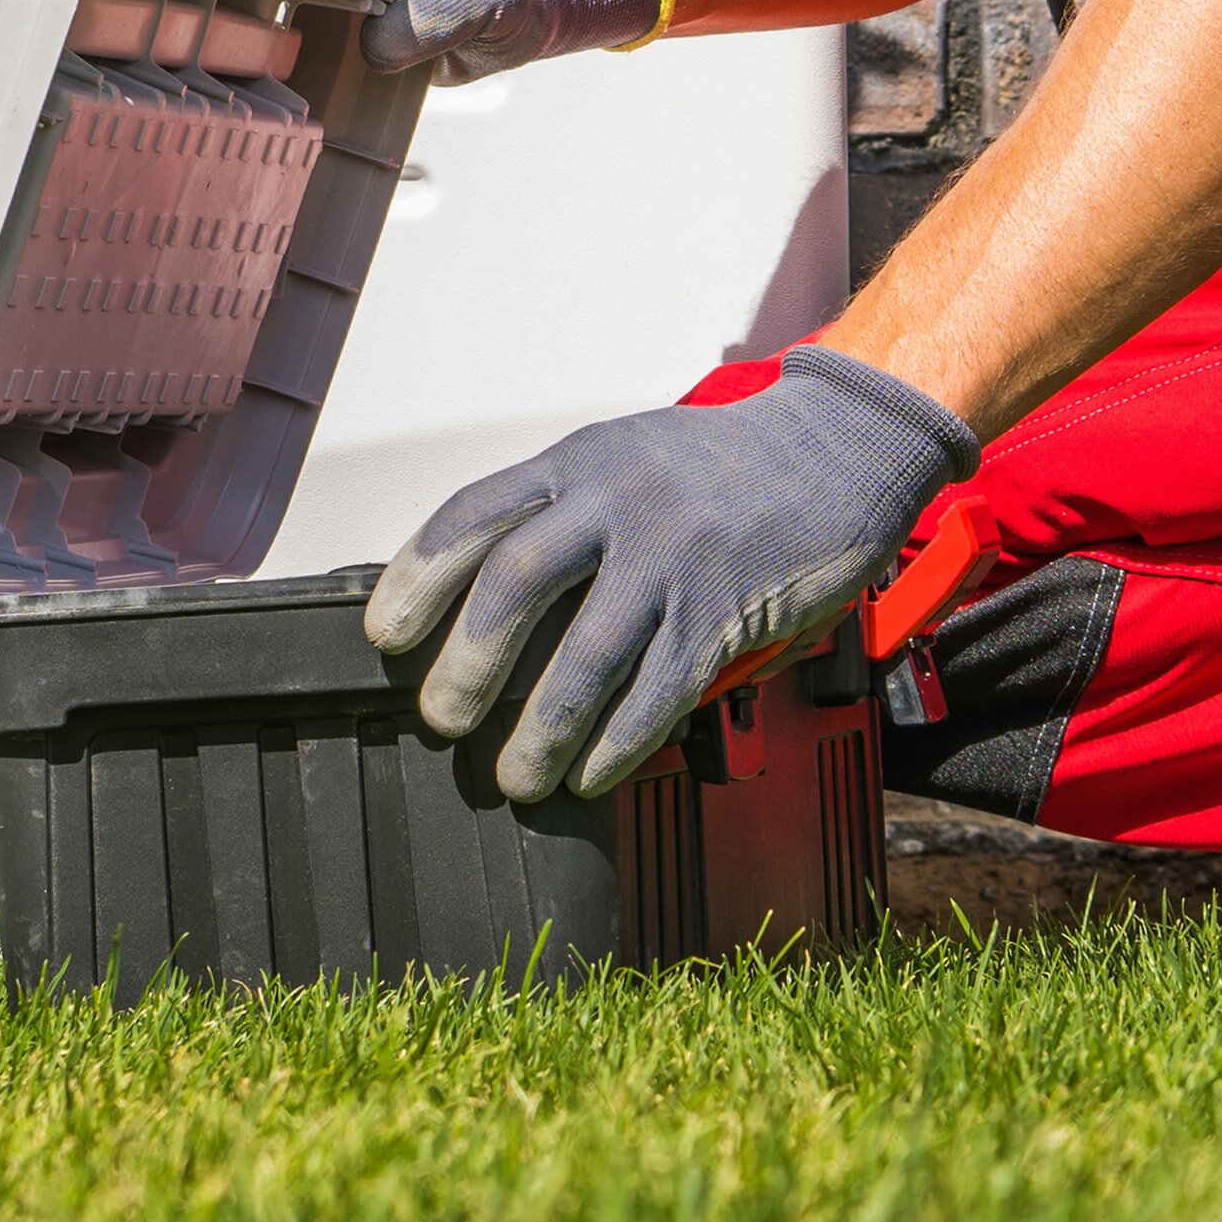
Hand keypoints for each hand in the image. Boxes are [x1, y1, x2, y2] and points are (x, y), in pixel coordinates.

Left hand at [365, 347, 978, 797]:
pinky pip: (660, 688)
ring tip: (513, 776)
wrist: (837, 446)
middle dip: (467, 663)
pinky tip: (589, 775)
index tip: (384, 633)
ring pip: (588, 653)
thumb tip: (480, 599)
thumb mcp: (625, 458)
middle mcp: (619, 501)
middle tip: (440, 720)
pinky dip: (617, 742)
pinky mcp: (727, 607)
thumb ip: (562, 513)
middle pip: (517, 584)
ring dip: (539, 726)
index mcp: (580, 462)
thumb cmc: (721, 465)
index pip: (475, 514)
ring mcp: (675, 554)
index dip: (419, 578)